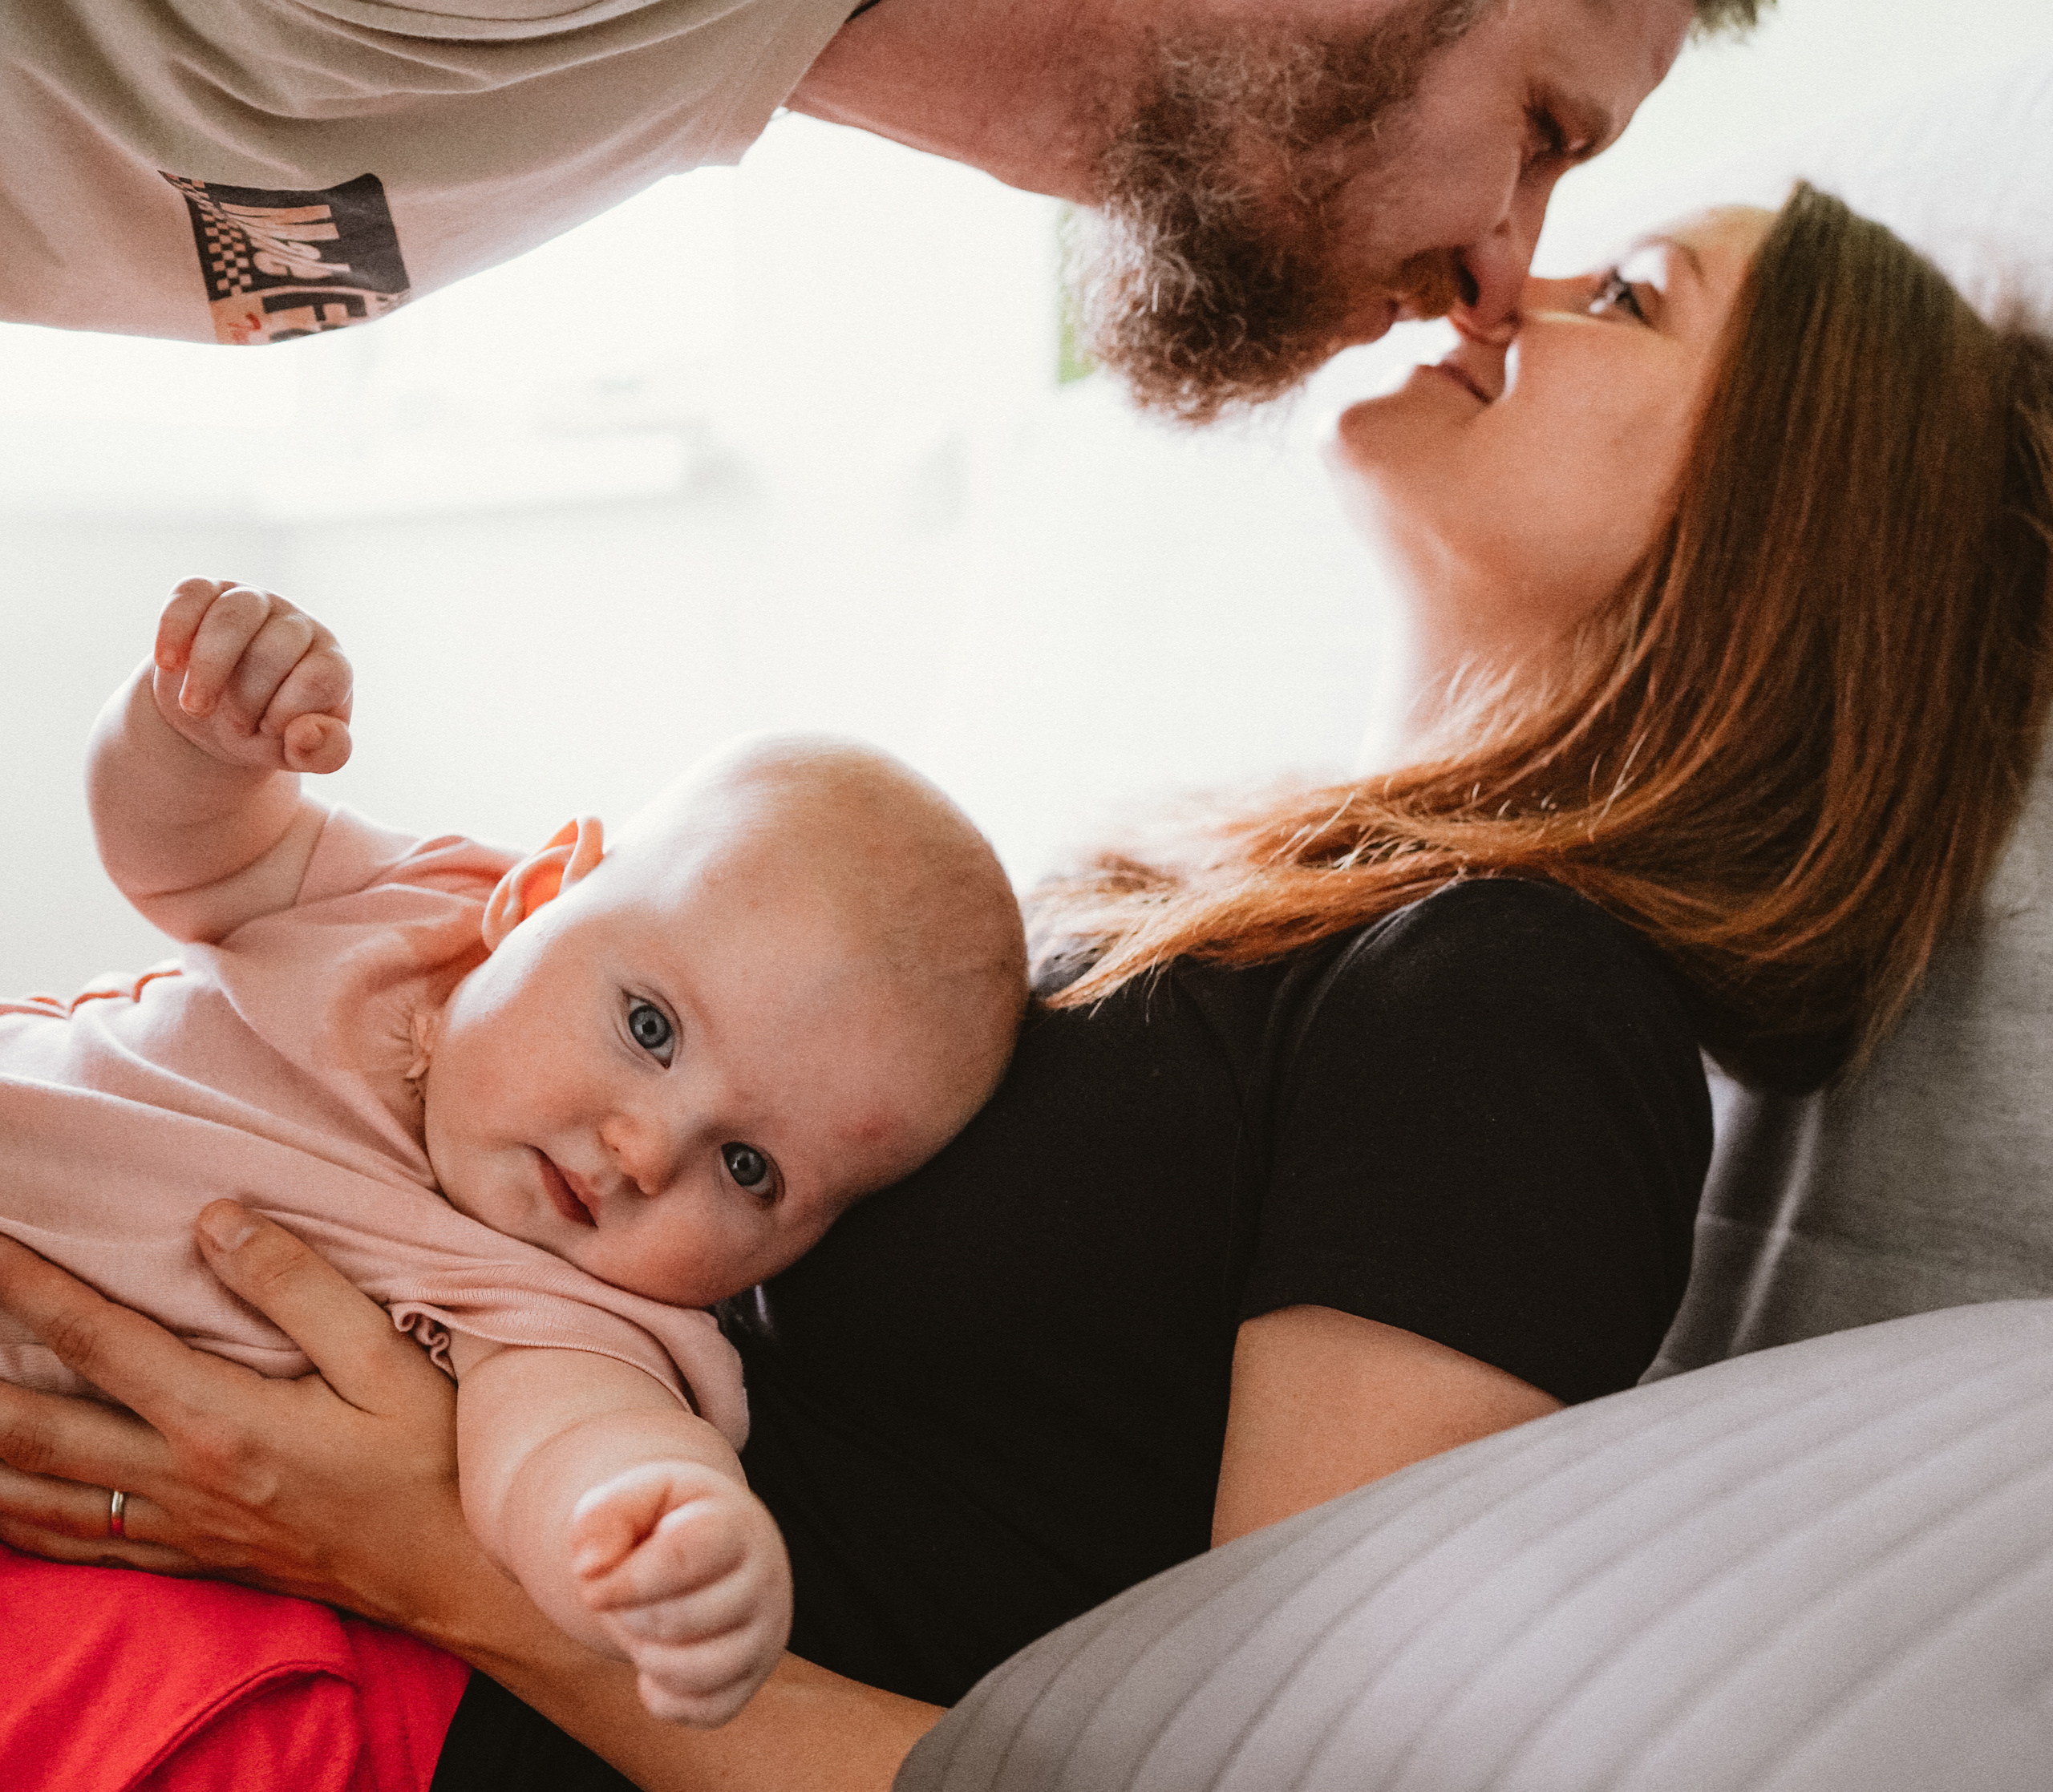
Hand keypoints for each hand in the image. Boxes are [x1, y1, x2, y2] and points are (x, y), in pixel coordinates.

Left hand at [0, 1201, 477, 1630]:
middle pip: (37, 1427)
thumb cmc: (433, 1462)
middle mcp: (182, 1482)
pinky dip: (12, 1519)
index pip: (100, 1341)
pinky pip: (70, 1546)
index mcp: (226, 1423)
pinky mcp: (189, 1561)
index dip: (29, 1287)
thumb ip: (302, 1289)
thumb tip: (217, 1221)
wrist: (455, 1578)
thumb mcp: (390, 1362)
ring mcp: (178, 1530)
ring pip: (33, 1497)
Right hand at [152, 577, 352, 774]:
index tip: (268, 732)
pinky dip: (176, 629)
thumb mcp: (299, 753)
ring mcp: (254, 601)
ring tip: (196, 707)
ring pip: (235, 614)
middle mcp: (298, 625)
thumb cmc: (266, 731)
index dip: (290, 710)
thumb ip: (324, 752)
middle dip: (247, 696)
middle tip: (234, 728)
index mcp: (329, 663)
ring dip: (209, 666)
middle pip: (275, 647)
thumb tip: (307, 735)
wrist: (213, 713)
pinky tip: (170, 664)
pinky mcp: (208, 592)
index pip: (322, 676)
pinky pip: (192, 593)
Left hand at [571, 1459, 793, 1727]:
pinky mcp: (751, 1680)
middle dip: (628, 1615)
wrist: (711, 1545)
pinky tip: (657, 1659)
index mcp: (735, 1524)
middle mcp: (765, 1580)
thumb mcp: (636, 1496)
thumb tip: (590, 1569)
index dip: (626, 1579)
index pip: (683, 1558)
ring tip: (639, 1626)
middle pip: (680, 1619)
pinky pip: (702, 1711)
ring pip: (695, 1672)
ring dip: (644, 1655)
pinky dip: (663, 1695)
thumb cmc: (666, 1520)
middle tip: (620, 1597)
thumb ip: (603, 1515)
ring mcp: (765, 1635)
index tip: (589, 1583)